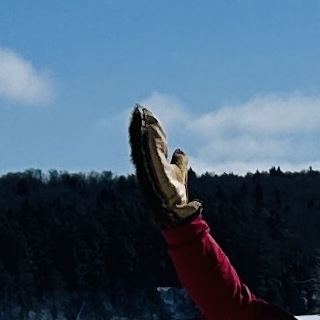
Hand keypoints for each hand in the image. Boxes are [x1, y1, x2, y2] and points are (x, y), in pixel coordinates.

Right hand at [129, 105, 199, 225]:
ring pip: (141, 144)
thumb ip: (179, 161)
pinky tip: (146, 129)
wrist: (176, 210)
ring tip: (140, 113)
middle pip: (140, 140)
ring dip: (140, 129)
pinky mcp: (153, 173)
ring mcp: (147, 169)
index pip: (148, 140)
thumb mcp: (179, 171)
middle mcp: (146, 164)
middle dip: (140, 124)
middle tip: (139, 108)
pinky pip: (148, 153)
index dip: (148, 127)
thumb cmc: (174, 195)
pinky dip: (146, 141)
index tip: (147, 112)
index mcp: (151, 162)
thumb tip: (179, 150)